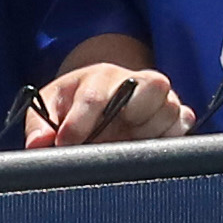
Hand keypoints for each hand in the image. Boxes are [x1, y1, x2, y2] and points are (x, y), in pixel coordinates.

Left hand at [21, 58, 190, 147]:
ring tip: (126, 140)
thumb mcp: (52, 105)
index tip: (67, 143)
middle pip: (151, 89)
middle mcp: (137, 81)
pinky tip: (145, 142)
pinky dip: (169, 139)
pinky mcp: (179, 113)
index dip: (80, 123)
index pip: (96, 96)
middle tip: (111, 136)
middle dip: (131, 117)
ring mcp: (162, 97)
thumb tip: (37, 145)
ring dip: (147, 133)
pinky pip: (185, 126)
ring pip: (169, 112)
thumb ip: (39, 123)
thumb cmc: (76, 101)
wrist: (105, 94)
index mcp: (101, 77)